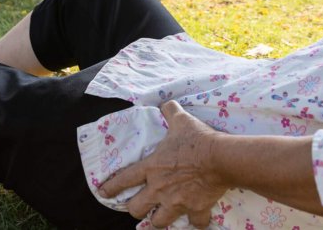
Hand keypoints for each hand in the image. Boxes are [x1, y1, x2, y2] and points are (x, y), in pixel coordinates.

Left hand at [99, 101, 226, 228]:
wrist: (220, 158)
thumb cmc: (197, 140)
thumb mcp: (181, 120)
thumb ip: (170, 112)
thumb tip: (165, 103)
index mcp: (152, 168)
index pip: (124, 180)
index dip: (110, 188)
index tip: (103, 193)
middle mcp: (159, 189)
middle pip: (136, 209)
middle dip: (135, 209)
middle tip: (140, 206)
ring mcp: (177, 202)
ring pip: (158, 222)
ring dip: (159, 220)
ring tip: (161, 217)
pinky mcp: (196, 209)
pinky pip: (194, 223)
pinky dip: (196, 222)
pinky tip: (196, 220)